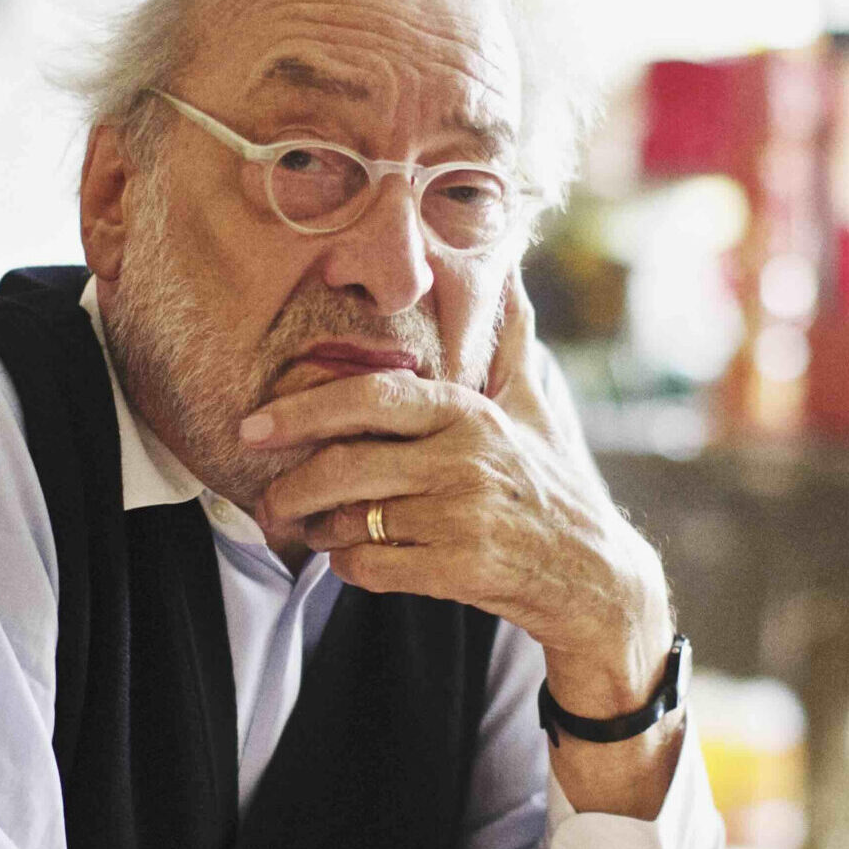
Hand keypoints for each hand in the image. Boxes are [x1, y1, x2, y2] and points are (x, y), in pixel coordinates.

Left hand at [246, 269, 681, 816]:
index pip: (371, 397)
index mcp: (469, 412)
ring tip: (314, 530)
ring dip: (320, 531)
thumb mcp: (534, 407)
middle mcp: (464, 458)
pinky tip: (355, 560)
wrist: (594, 577)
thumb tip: (509, 270)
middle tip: (265, 501)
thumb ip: (509, 341)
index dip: (304, 409)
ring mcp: (462, 516)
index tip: (253, 425)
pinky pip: (371, 567)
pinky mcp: (460, 569)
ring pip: (353, 521)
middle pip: (346, 466)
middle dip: (291, 487)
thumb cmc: (552, 487)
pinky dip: (348, 567)